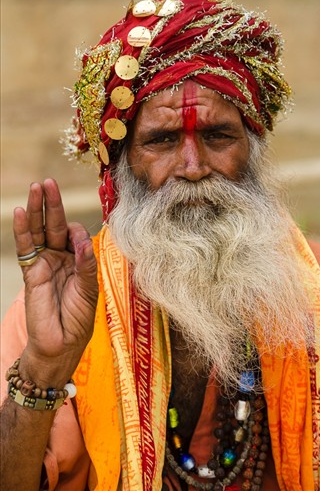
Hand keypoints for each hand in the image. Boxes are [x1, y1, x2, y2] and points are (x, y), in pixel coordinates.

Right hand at [13, 179, 97, 387]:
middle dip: (52, 204)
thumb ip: (86, 264)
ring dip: (36, 210)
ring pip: (38, 231)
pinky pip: (26, 248)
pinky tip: (19, 212)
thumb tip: (81, 239)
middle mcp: (60, 258)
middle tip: (49, 182)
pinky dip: (22, 230)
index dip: (77, 230)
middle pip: (55, 225)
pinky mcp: (31, 273)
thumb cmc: (79, 319)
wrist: (61, 345)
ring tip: (36, 188)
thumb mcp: (89, 289)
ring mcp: (44, 263)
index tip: (78, 240)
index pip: (75, 234)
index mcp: (78, 260)